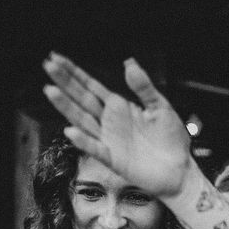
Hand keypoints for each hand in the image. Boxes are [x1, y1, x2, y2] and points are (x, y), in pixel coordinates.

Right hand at [41, 53, 196, 199]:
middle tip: (47, 65)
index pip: (91, 86)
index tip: (56, 58)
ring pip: (82, 121)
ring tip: (50, 90)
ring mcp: (108, 140)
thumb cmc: (170, 139)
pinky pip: (95, 149)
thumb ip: (144, 87)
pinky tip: (71, 131)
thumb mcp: (160, 107)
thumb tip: (129, 63)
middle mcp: (108, 122)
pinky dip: (83, 141)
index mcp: (118, 107)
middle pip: (82, 99)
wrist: (180, 170)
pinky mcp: (113, 160)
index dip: (74, 73)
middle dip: (65, 83)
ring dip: (66, 107)